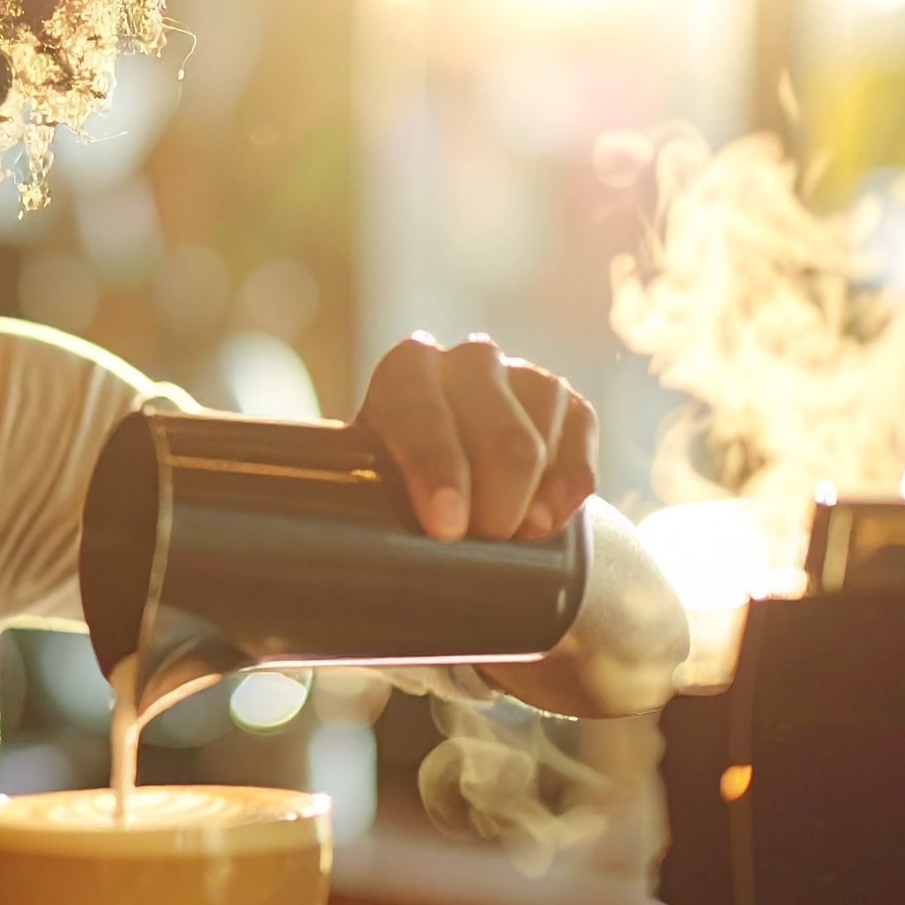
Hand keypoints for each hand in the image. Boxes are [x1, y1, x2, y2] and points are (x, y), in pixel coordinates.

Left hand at [355, 332, 595, 542]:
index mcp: (407, 371)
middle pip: (498, 435)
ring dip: (529, 500)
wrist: (453, 474)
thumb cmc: (396, 477)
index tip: (445, 526)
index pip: (421, 407)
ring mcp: (525, 378)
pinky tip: (549, 523)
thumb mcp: (370, 473)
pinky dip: (568, 489)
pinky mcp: (571, 406)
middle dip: (495, 501)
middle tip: (483, 542)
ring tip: (513, 538)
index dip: (436, 469)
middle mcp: (469, 362)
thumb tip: (322, 520)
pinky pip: (581, 444)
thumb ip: (345, 486)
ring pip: (538, 443)